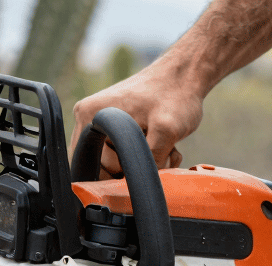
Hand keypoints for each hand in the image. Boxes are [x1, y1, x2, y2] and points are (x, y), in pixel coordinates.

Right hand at [69, 63, 205, 173]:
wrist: (186, 74)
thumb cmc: (175, 94)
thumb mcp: (166, 130)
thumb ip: (148, 161)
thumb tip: (139, 185)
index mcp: (90, 116)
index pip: (86, 166)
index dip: (113, 175)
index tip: (140, 167)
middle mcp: (89, 118)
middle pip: (103, 167)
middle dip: (135, 166)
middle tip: (160, 153)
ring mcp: (102, 122)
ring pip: (118, 163)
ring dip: (145, 162)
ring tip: (166, 148)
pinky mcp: (115, 126)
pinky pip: (125, 154)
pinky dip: (146, 155)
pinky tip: (164, 145)